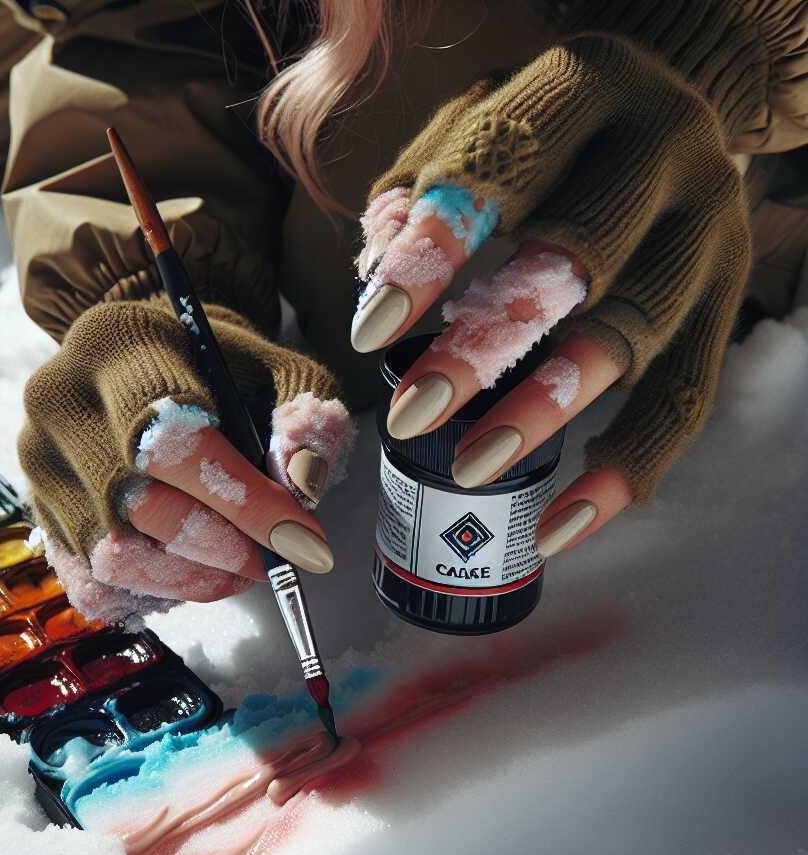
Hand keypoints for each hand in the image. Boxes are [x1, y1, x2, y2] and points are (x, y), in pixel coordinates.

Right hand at [19, 299, 353, 623]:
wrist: (151, 358)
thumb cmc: (222, 368)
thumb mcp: (279, 370)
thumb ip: (302, 422)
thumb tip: (302, 491)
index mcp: (119, 343)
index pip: (174, 441)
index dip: (244, 502)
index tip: (303, 541)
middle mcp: (61, 401)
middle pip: (141, 506)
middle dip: (225, 548)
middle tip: (275, 560)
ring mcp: (40, 462)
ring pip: (115, 557)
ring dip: (192, 578)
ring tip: (239, 566)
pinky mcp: (39, 512)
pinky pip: (91, 584)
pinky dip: (150, 593)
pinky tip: (190, 571)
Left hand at [352, 34, 750, 556]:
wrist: (678, 97)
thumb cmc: (546, 129)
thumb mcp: (474, 124)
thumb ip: (419, 191)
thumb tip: (378, 280)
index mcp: (587, 88)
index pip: (505, 168)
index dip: (435, 251)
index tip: (371, 328)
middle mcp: (664, 155)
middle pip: (580, 259)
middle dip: (489, 344)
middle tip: (412, 413)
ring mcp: (707, 233)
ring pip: (633, 336)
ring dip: (547, 412)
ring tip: (471, 470)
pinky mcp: (727, 302)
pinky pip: (684, 400)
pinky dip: (625, 470)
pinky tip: (560, 522)